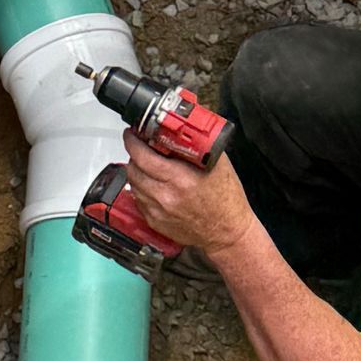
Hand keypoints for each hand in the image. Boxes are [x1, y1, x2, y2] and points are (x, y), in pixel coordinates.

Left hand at [122, 133, 254, 257]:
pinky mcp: (155, 222)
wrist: (227, 232)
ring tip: (149, 167)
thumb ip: (196, 145)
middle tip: (141, 148)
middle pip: (133, 169)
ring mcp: (158, 211)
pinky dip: (143, 189)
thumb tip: (181, 129)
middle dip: (135, 155)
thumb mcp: (217, 164)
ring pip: (133, 184)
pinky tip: (155, 185)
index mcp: (180, 179)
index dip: (133, 142)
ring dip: (138, 172)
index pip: (143, 156)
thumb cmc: (226, 200)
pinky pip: (138, 200)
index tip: (133, 134)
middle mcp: (165, 196)